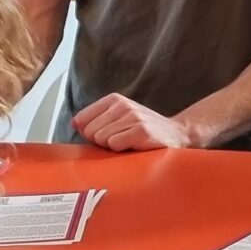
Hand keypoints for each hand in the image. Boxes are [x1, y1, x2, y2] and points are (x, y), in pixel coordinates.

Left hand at [71, 93, 196, 151]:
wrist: (176, 133)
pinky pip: (115, 145)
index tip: (105, 134)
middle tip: (120, 140)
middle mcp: (122, 105)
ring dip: (113, 146)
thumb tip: (74, 124)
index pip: (81, 119)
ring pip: (101, 139)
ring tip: (129, 142)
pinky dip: (122, 150)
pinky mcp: (141, 131)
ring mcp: (132, 117)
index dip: (89, 133)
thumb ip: (95, 120)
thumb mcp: (118, 118)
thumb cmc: (143, 129)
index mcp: (114, 99)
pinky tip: (134, 146)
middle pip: (90, 131)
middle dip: (101, 141)